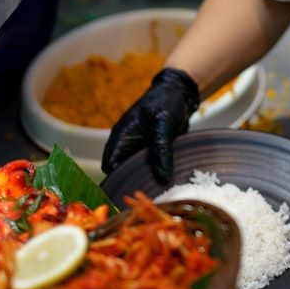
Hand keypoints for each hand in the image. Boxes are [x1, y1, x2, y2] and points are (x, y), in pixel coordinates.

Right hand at [101, 67, 199, 182]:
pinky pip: (149, 166)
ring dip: (145, 179)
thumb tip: (163, 179)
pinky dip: (155, 173)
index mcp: (122, 136)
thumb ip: (161, 151)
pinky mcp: (151, 150)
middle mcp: (127, 144)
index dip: (117, 179)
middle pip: (122, 171)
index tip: (132, 192)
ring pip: (136, 171)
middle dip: (132, 183)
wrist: (179, 92)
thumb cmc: (166, 103)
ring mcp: (139, 148)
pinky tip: (167, 182)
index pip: (110, 165)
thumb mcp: (163, 126)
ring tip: (158, 193)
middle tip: (149, 197)